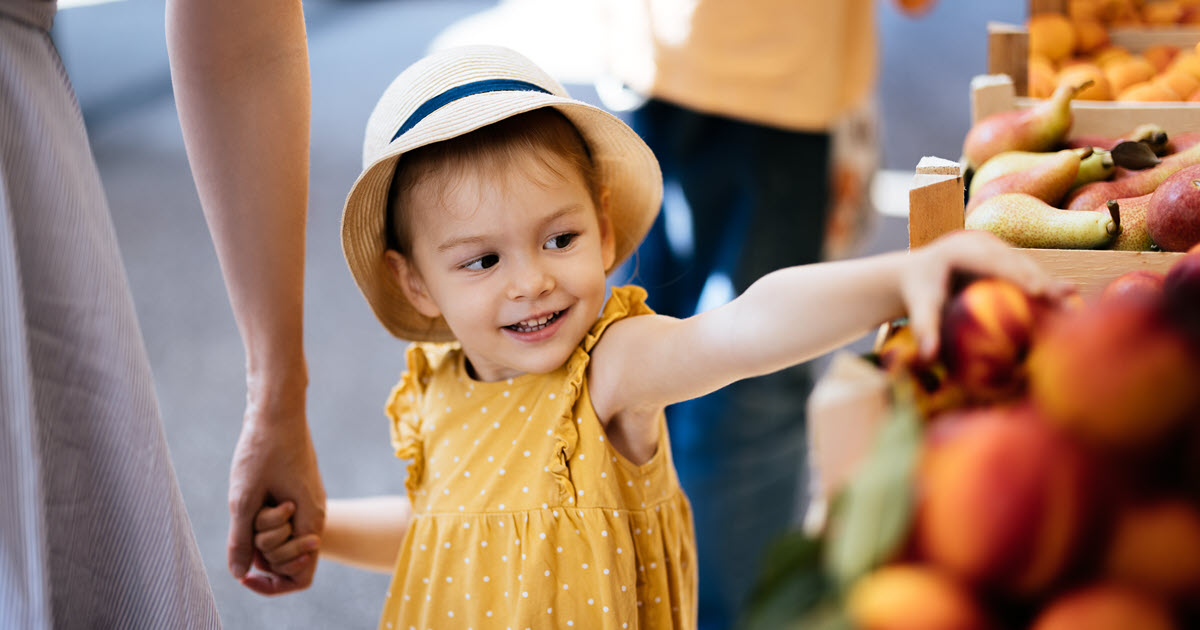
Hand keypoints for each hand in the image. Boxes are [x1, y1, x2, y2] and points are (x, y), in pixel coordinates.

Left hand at [228, 387, 325, 595]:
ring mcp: (308, 503)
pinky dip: (262, 514)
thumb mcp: (243, 498)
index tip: (247, 572)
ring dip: (260, 528)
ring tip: (252, 498)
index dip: (273, 583)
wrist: (277, 410)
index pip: (300, 575)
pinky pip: (281, 519)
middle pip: (287, 558)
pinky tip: (254, 493)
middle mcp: (315, 515)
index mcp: (310, 520)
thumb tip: (239, 574)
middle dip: (263, 547)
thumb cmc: (262, 449)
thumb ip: (241, 540)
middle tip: (252, 514)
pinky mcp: (298, 492)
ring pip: (281, 537)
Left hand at [899, 229, 1072, 359]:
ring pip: (1027, 267)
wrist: (917, 274)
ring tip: (1072, 307)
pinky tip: (1068, 304)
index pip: (992, 261)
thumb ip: (923, 329)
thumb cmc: (918, 294)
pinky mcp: (1004, 259)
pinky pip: (1026, 275)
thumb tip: (928, 358)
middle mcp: (982, 242)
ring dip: (1049, 286)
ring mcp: (996, 248)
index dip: (1018, 274)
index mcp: (960, 248)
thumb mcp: (918, 309)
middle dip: (1042, 281)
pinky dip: (1044, 290)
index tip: (1037, 293)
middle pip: (1017, 262)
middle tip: (1063, 303)